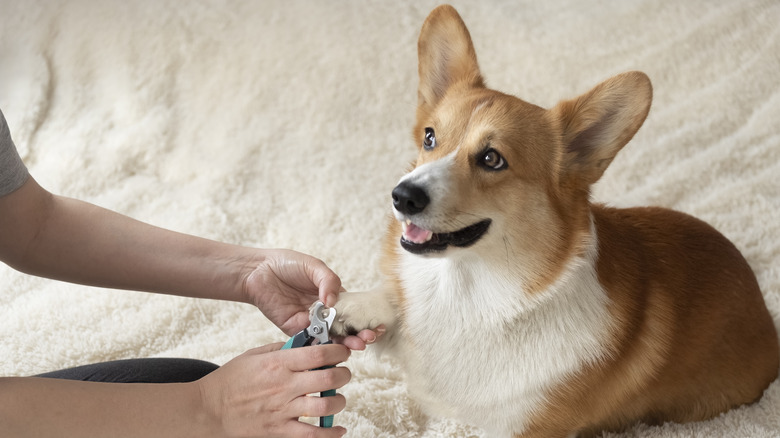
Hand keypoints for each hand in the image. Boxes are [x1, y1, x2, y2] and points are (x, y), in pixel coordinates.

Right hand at [197, 343, 350, 437]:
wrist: (207, 410)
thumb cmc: (229, 380)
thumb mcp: (253, 355)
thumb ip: (281, 348)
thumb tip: (307, 343)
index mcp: (277, 364)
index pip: (318, 354)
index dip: (338, 351)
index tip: (342, 352)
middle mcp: (283, 386)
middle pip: (328, 379)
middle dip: (344, 375)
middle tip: (343, 374)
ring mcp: (282, 410)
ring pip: (324, 407)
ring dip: (338, 401)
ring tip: (337, 398)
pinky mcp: (278, 430)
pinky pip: (312, 435)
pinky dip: (330, 434)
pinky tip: (338, 430)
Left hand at [244, 249, 381, 349]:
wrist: (258, 271)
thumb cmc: (287, 264)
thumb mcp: (313, 266)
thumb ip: (328, 281)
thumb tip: (334, 301)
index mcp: (332, 296)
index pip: (353, 311)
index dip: (365, 319)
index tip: (377, 326)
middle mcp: (324, 312)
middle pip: (346, 327)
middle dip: (360, 335)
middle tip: (368, 338)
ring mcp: (310, 322)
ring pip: (331, 337)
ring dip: (345, 343)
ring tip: (357, 345)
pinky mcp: (294, 329)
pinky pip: (310, 340)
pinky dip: (322, 346)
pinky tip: (334, 347)